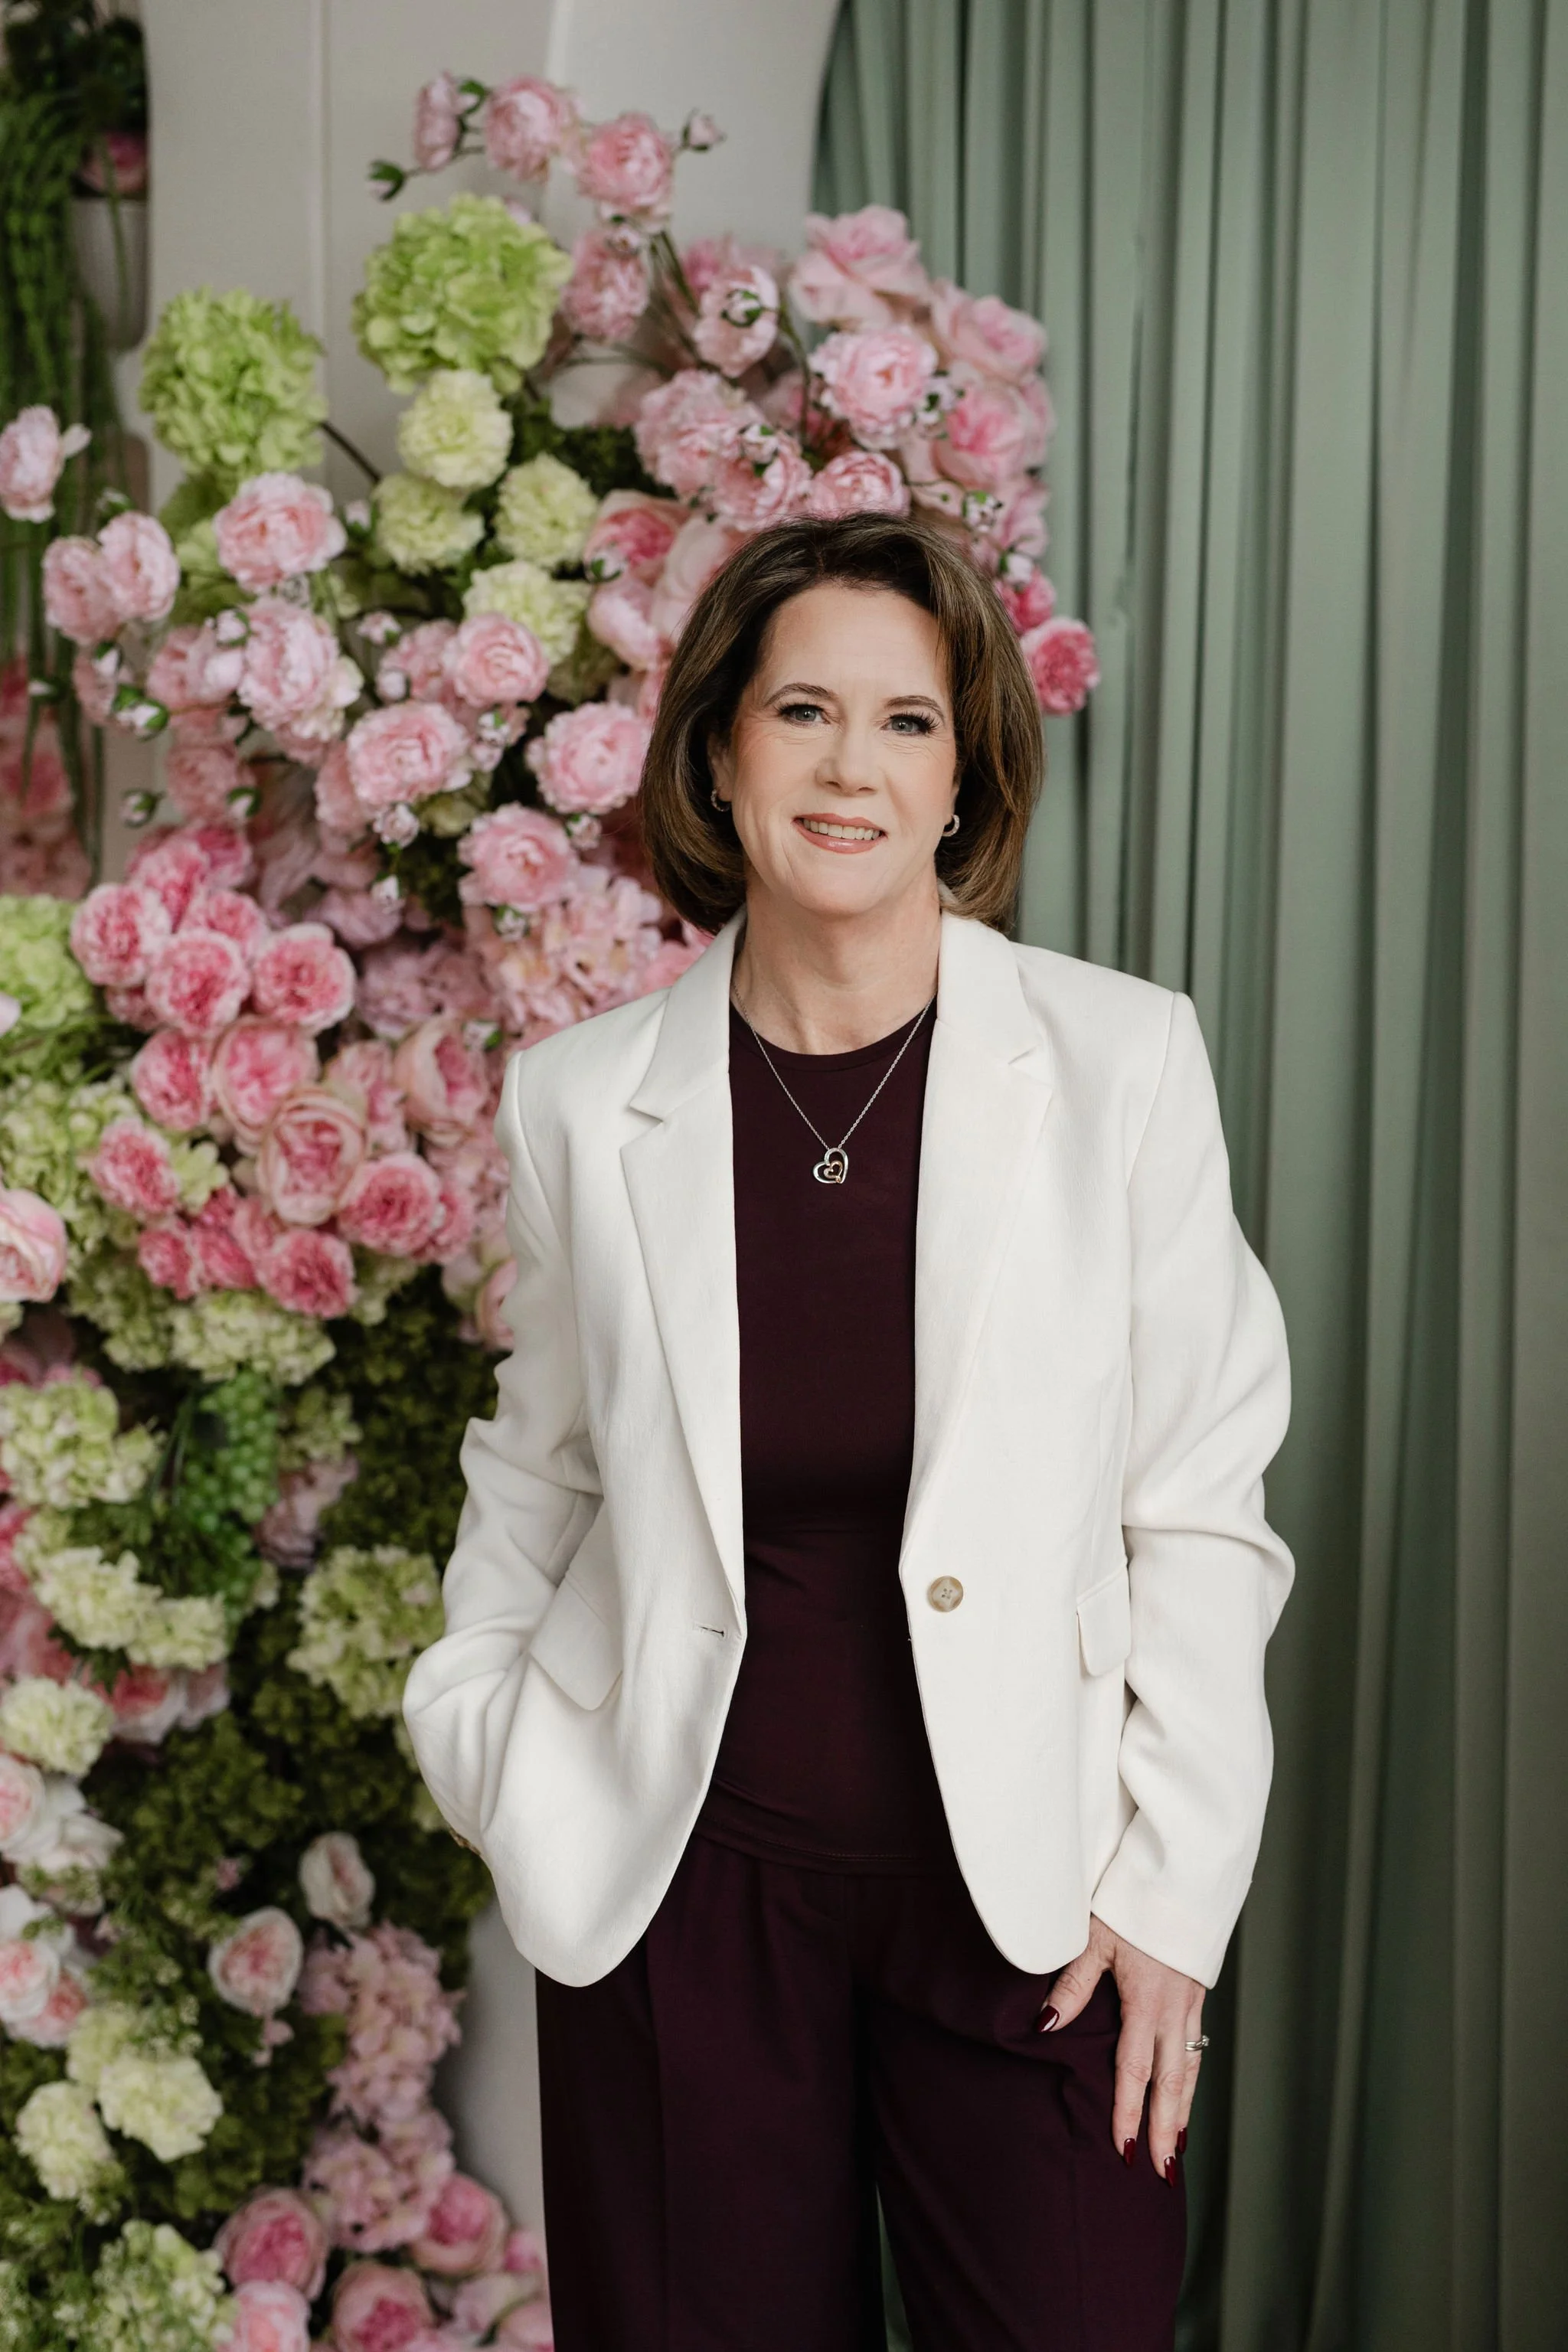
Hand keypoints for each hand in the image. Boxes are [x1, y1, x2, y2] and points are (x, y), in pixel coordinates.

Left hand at [1038, 1913, 1203, 2178]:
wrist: (1180, 1872)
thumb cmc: (1131, 1901)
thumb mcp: (1094, 1937)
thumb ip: (1072, 1983)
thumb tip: (1046, 2025)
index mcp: (1146, 1998)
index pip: (1135, 2068)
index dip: (1129, 2110)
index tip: (1124, 2147)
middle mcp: (1173, 2008)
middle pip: (1170, 2080)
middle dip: (1166, 2129)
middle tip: (1161, 2172)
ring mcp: (1189, 2003)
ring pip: (1189, 2068)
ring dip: (1182, 2111)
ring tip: (1176, 2150)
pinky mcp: (1195, 1995)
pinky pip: (1195, 2047)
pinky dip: (1190, 2079)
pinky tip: (1184, 2096)